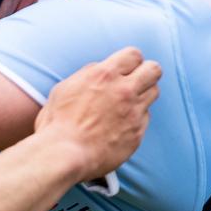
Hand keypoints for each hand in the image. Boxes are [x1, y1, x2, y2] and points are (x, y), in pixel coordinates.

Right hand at [35, 47, 160, 180]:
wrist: (63, 155)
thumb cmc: (57, 123)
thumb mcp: (65, 88)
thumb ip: (87, 75)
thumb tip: (100, 69)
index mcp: (104, 75)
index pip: (134, 55)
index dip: (130, 61)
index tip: (125, 69)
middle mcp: (123, 91)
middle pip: (153, 70)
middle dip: (146, 73)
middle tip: (134, 82)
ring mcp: (133, 113)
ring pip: (153, 93)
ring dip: (142, 95)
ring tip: (127, 104)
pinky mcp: (137, 134)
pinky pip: (145, 118)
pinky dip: (136, 119)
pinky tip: (120, 126)